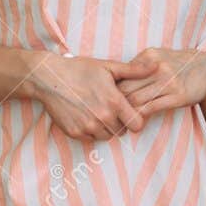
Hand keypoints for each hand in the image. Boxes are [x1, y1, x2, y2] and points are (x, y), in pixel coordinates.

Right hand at [36, 52, 159, 140]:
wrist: (49, 78)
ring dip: (105, 128)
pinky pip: (90, 139)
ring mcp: (88, 127)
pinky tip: (85, 116)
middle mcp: (102, 117)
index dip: (135, 119)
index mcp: (114, 102)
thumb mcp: (108, 67)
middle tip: (108, 108)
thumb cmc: (80, 69)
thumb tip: (156, 66)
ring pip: (106, 137)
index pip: (137, 125)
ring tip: (97, 111)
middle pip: (122, 131)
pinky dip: (90, 131)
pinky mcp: (75, 133)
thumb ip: (134, 71)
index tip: (128, 112)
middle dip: (119, 122)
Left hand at [115, 47, 205, 118]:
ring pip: (136, 100)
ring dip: (127, 113)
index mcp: (149, 56)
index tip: (108, 100)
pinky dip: (141, 116)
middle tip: (111, 114)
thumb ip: (139, 67)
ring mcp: (168, 82)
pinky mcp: (178, 96)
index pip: (122, 75)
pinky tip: (138, 121)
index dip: (112, 90)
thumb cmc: (178, 64)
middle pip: (125, 88)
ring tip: (122, 120)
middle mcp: (157, 67)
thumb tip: (117, 83)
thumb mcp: (158, 57)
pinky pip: (152, 108)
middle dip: (116, 103)